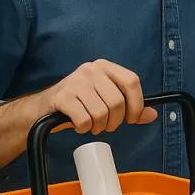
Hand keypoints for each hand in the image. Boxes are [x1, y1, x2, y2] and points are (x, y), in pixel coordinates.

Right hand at [42, 60, 157, 134]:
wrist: (42, 109)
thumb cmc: (79, 104)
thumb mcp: (105, 102)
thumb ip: (130, 108)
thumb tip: (152, 115)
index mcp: (105, 67)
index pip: (132, 81)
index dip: (137, 103)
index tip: (132, 118)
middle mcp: (91, 70)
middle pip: (117, 101)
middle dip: (115, 121)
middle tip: (106, 126)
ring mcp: (76, 81)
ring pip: (102, 113)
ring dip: (99, 126)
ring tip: (92, 125)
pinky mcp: (62, 96)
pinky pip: (84, 120)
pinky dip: (84, 128)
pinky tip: (79, 125)